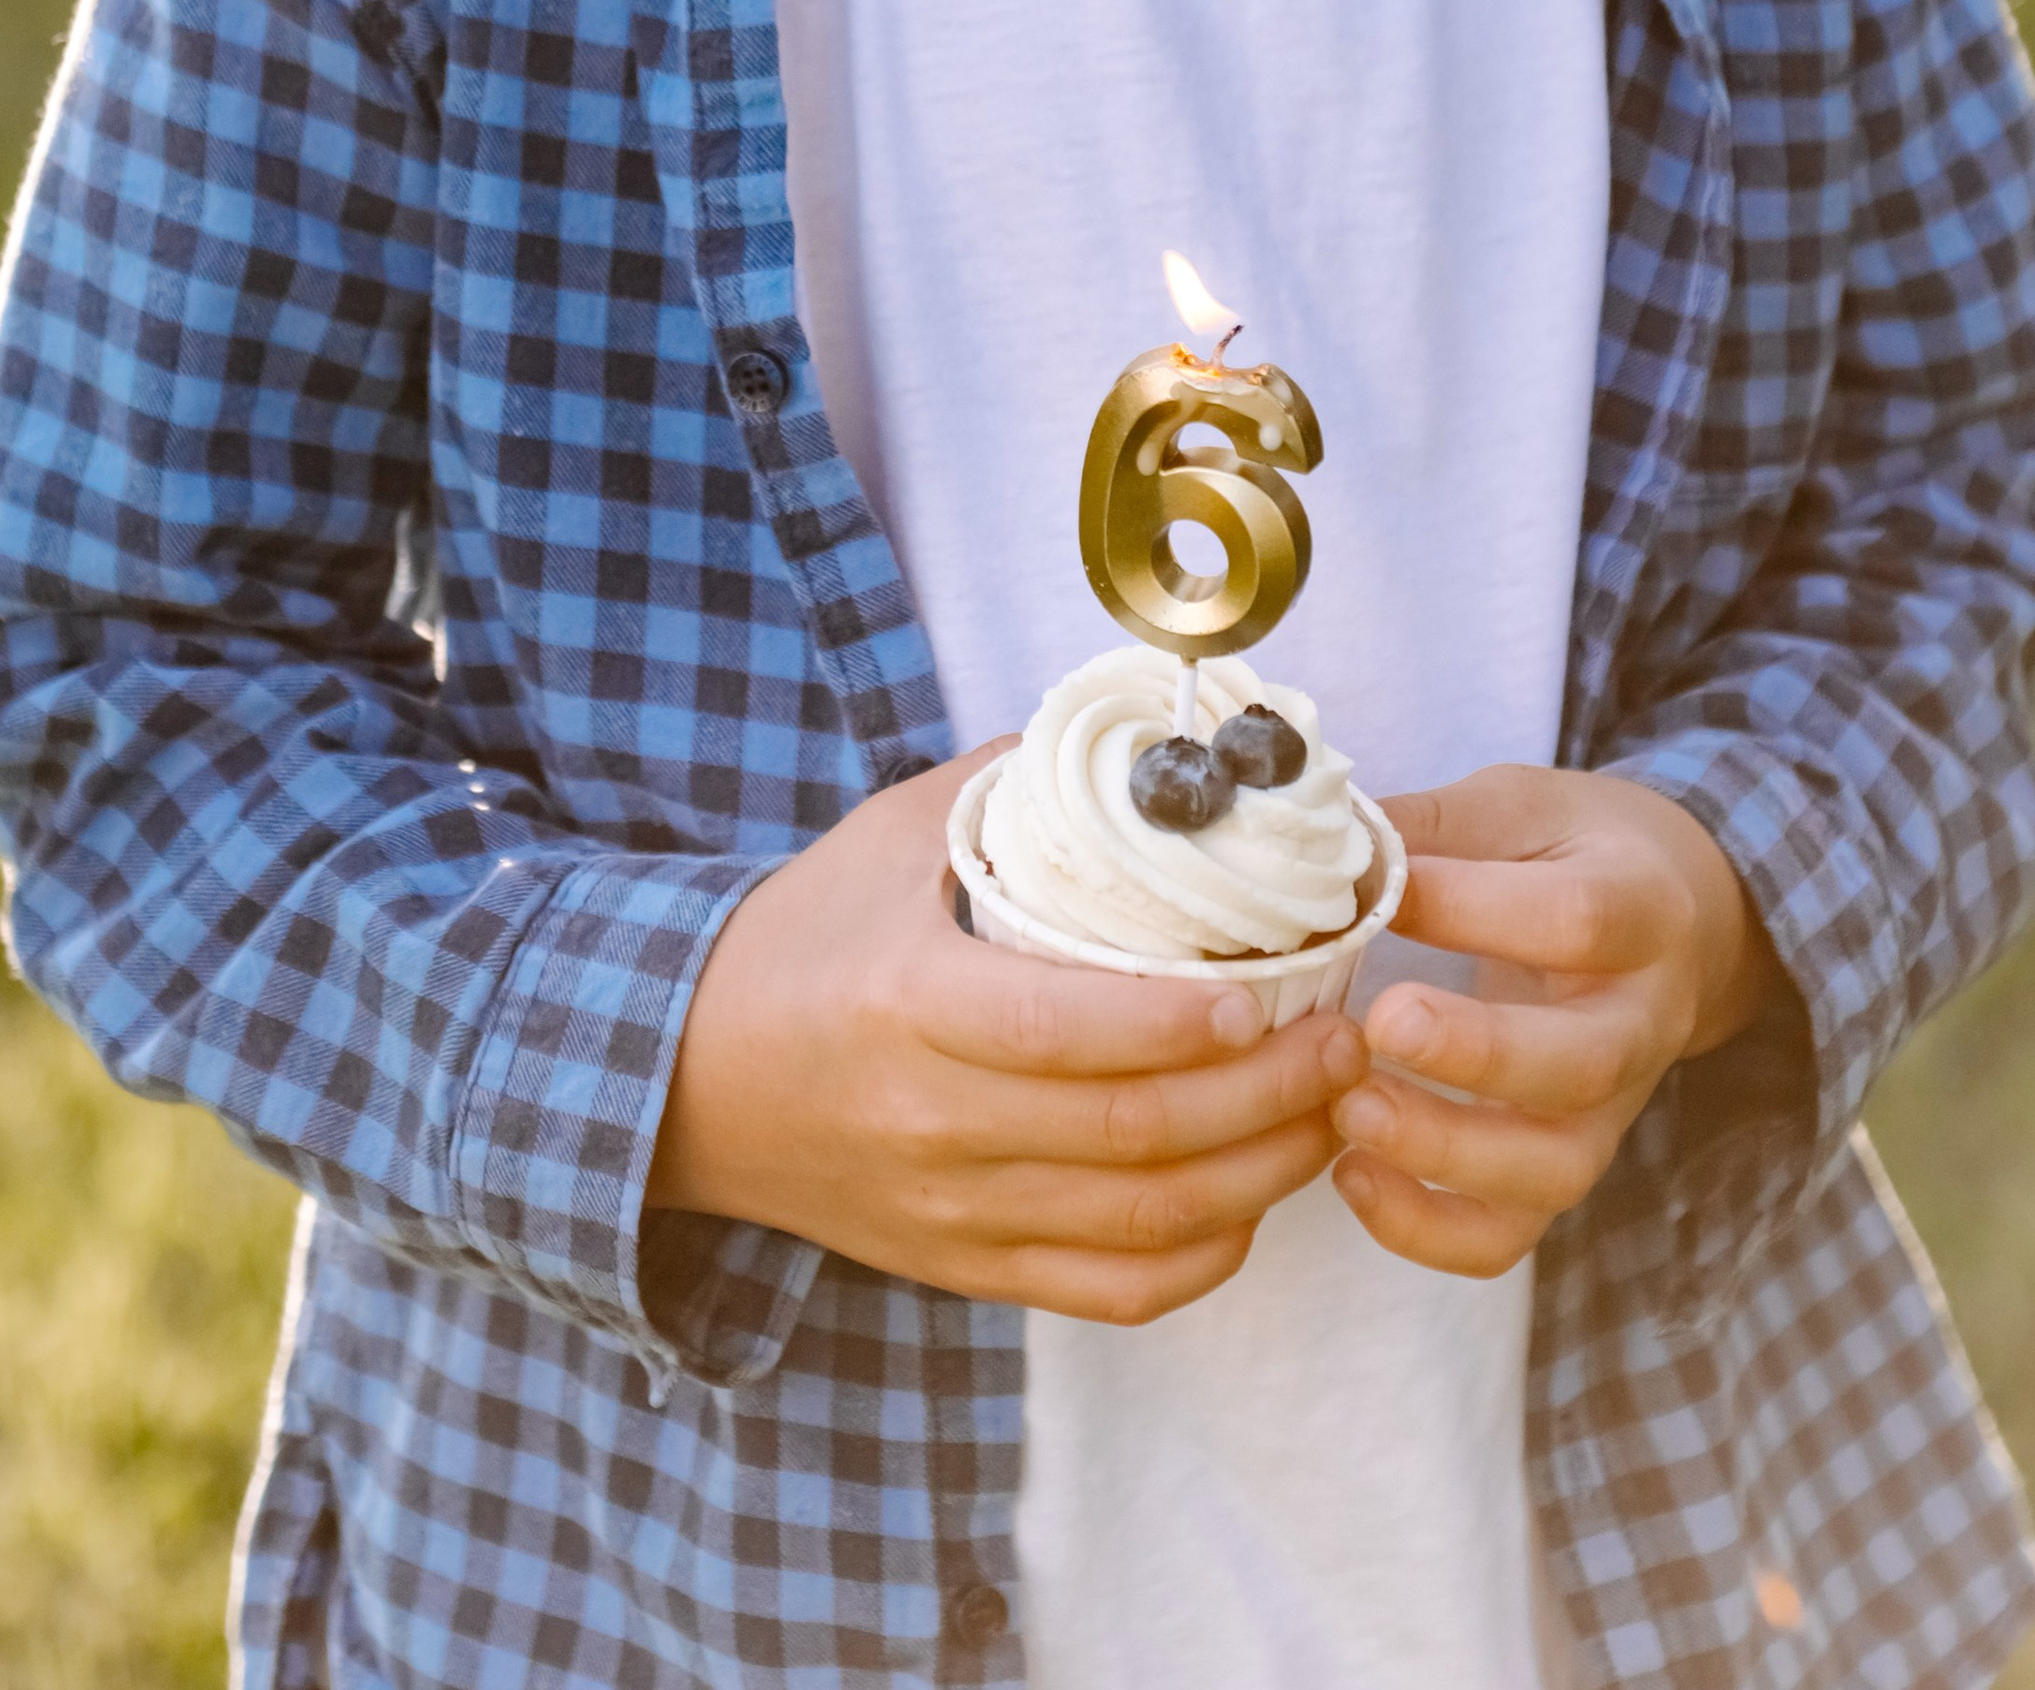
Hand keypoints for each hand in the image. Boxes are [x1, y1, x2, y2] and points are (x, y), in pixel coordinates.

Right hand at [650, 747, 1367, 1323]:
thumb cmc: (802, 940)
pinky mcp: (965, 1269)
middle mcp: (933, 1125)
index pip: (1068, 1031)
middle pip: (1134, 1134)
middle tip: (1348, 1038)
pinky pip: (1111, 1290)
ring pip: (1142, 1221)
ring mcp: (952, 1213)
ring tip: (1332, 1106)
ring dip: (1262, 1172)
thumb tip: (1148, 744)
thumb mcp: (887, 837)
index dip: (1186, 1025)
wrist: (685, 1082)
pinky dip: (1203, 1257)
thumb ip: (1012, 786)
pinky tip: (1255, 1197)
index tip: (1276, 990)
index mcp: (910, 1007)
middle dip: (1269, 1094)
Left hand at [1330, 764, 1784, 1277]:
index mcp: (1639, 910)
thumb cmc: (1574, 851)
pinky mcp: (1568, 1162)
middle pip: (1580, 1064)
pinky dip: (1432, 1229)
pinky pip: (1514, 1232)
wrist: (1680, 920)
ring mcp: (1610, 1109)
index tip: (1377, 894)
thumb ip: (1433, 826)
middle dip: (1476, 1055)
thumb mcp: (1520, 808)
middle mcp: (1639, 1023)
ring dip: (1445, 1153)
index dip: (1472, 910)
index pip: (1576, 920)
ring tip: (1349, 1110)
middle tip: (1378, 1026)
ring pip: (1553, 1167)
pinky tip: (1352, 1176)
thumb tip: (1324, 838)